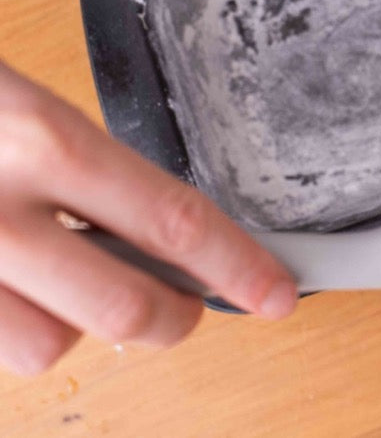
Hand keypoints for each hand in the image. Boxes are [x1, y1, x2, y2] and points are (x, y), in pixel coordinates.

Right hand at [0, 61, 296, 374]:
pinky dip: (1, 327)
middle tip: (179, 308)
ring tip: (42, 273)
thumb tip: (165, 236)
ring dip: (64, 326)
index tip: (278, 294)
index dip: (238, 267)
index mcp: (42, 139)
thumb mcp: (20, 105)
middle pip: (127, 311)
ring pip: (47, 349)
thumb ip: (84, 169)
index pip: (174, 219)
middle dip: (172, 320)